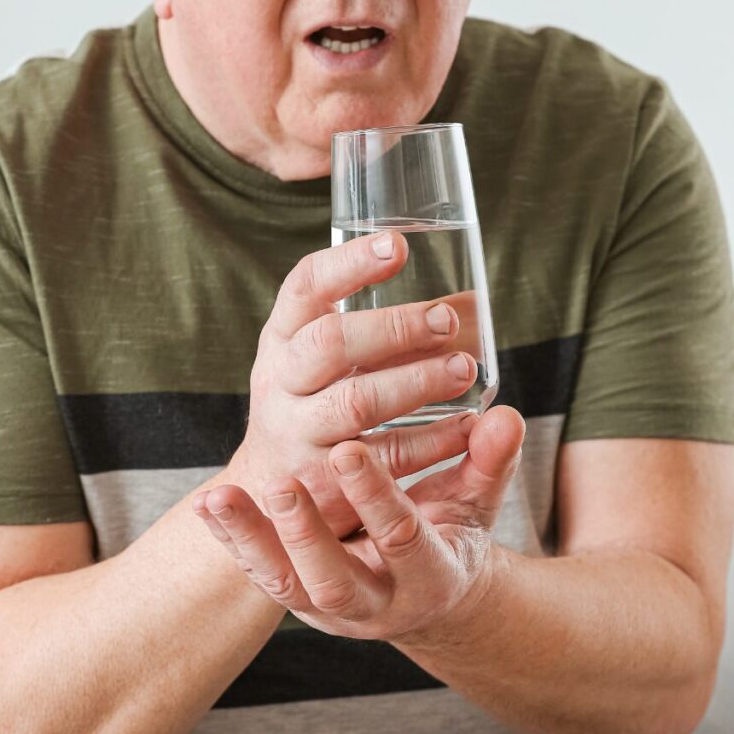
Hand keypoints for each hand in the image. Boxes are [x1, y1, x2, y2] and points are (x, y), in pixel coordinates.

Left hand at [195, 406, 525, 645]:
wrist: (426, 596)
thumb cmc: (451, 538)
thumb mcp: (475, 507)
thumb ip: (487, 464)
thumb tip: (507, 418)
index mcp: (428, 577)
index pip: (402, 539)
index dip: (375, 498)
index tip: (348, 450)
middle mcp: (377, 604)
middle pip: (335, 582)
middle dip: (306, 535)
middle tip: (281, 486)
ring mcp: (332, 608)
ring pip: (286, 587)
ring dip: (251, 542)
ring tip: (219, 497)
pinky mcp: (299, 600)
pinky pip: (260, 576)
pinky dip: (232, 542)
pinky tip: (207, 503)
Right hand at [228, 230, 480, 539]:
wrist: (269, 488)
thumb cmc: (308, 403)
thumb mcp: (308, 359)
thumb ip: (360, 329)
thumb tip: (461, 302)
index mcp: (279, 339)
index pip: (306, 287)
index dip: (350, 264)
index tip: (398, 246)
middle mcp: (280, 382)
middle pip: (331, 342)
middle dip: (394, 327)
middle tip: (445, 320)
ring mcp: (298, 432)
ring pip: (357, 401)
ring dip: (416, 382)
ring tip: (462, 368)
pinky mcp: (325, 479)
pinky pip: (384, 457)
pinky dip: (430, 441)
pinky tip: (465, 427)